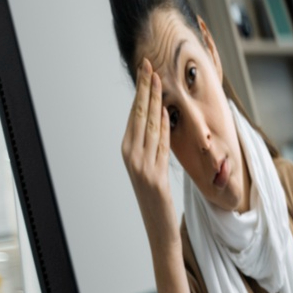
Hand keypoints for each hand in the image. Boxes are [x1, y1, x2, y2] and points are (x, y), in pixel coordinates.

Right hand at [120, 58, 180, 256]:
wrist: (159, 228)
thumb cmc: (157, 197)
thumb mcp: (154, 165)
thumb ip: (155, 143)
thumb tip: (160, 115)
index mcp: (129, 151)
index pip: (135, 115)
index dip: (140, 92)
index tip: (146, 71)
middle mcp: (131, 156)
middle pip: (138, 116)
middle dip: (144, 89)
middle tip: (149, 65)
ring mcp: (141, 166)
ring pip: (148, 127)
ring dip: (153, 101)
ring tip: (157, 79)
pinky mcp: (153, 177)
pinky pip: (159, 146)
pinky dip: (161, 127)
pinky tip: (164, 111)